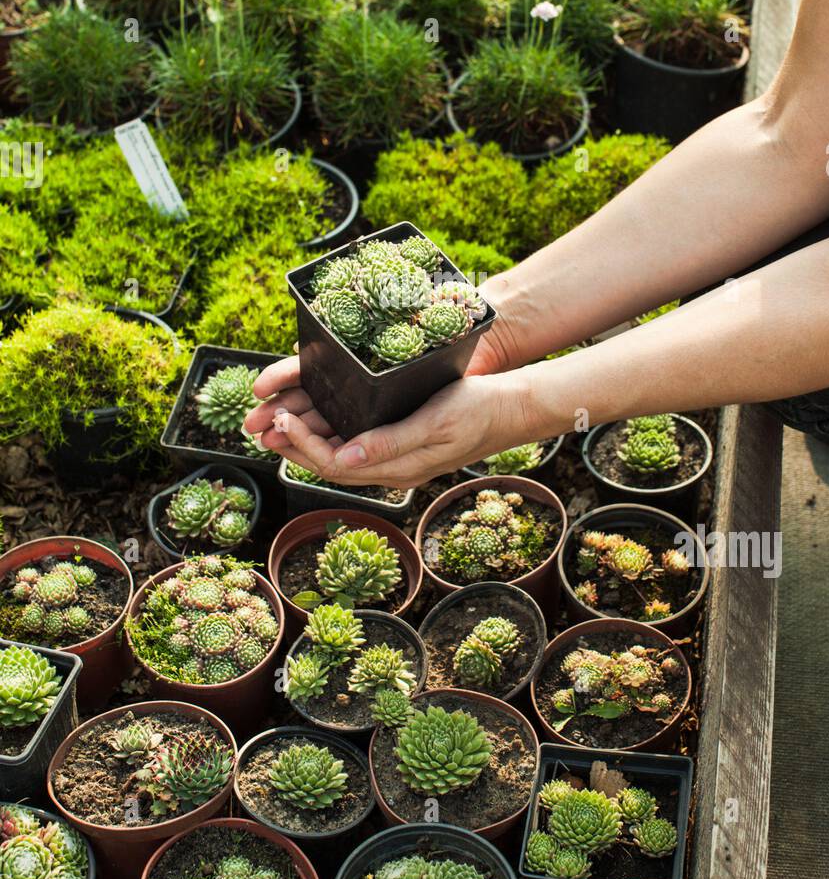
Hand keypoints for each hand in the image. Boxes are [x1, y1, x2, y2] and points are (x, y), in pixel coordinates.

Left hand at [243, 355, 535, 488]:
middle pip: (329, 466)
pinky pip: (355, 443)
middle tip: (264, 421)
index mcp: (397, 468)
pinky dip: (329, 431)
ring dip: (306, 440)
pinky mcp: (400, 442)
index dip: (301, 446)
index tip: (280, 419)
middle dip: (293, 446)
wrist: (512, 409)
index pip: (334, 466)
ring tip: (279, 418)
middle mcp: (392, 469)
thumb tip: (343, 457)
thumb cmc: (477, 411)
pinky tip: (318, 414)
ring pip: (339, 456)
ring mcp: (396, 458)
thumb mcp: (433, 423)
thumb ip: (389, 443)